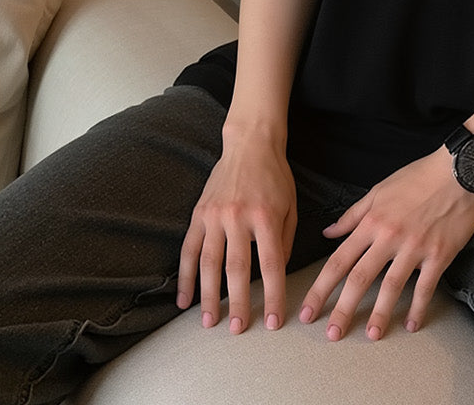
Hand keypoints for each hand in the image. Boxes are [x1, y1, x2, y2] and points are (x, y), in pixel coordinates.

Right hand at [176, 126, 296, 333]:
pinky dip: (185, 276)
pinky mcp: (199, 214)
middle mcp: (237, 216)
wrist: (250, 143)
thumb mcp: (290, 206)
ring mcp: (214, 215)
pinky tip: (183, 299)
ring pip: (209, 262)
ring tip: (208, 322)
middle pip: (236, 268)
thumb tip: (276, 273)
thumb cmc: (274, 177)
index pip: (271, 263)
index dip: (273, 295)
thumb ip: (285, 240)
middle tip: (238, 329)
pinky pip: (189, 249)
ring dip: (208, 295)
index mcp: (265, 215)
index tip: (274, 321)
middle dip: (238, 302)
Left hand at [299, 147, 473, 340]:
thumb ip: (353, 214)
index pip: (339, 260)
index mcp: (372, 221)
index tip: (309, 309)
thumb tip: (329, 232)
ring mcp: (414, 248)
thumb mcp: (379, 189)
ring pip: (391, 287)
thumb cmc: (419, 177)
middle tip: (332, 334)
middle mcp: (389, 237)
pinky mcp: (439, 255)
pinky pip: (425, 287)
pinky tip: (411, 324)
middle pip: (360, 278)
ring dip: (379, 314)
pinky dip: (418, 308)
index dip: (321, 287)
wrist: (459, 171)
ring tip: (371, 335)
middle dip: (343, 309)